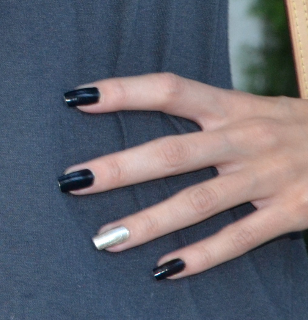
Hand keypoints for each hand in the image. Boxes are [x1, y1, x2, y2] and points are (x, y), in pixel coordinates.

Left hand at [59, 73, 307, 279]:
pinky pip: (240, 238)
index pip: (170, 89)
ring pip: (199, 202)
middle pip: (173, 152)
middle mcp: (246, 137)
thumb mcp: (253, 107)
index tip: (78, 98)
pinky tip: (164, 269)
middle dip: (120, 168)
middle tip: (73, 182)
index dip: (124, 91)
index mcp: (232, 106)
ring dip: (149, 222)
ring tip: (105, 238)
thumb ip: (204, 111)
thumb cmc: (292, 126)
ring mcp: (269, 176)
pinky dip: (202, 255)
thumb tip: (137, 106)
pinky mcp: (292, 212)